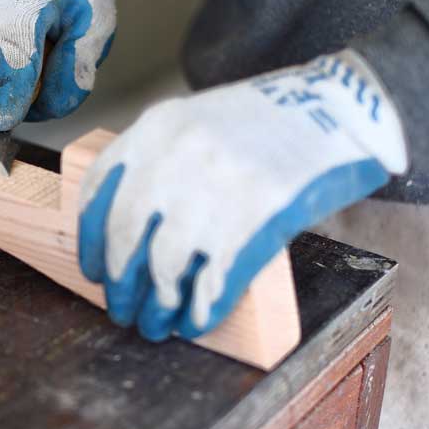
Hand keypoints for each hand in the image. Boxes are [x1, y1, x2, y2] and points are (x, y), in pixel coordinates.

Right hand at [0, 0, 115, 130]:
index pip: (12, 60)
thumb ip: (77, 67)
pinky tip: (20, 51)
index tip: (6, 124)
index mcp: (27, 1)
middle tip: (30, 103)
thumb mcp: (98, 24)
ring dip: (0, 84)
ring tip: (34, 64)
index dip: (8, 98)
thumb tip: (50, 106)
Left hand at [78, 50, 408, 339]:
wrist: (338, 105)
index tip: (94, 271)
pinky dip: (201, 308)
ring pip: (166, 264)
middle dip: (121, 284)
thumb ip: (157, 165)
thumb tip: (125, 240)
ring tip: (157, 324)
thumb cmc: (261, 124)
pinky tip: (195, 322)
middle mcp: (177, 154)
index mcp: (154, 128)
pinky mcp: (259, 215)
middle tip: (122, 310)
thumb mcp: (194, 124)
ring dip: (158, 305)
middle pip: (127, 235)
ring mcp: (217, 184)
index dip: (91, 241)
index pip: (98, 193)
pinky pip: (217, 277)